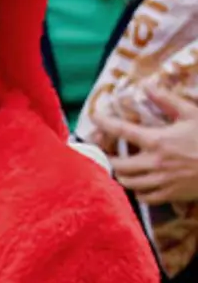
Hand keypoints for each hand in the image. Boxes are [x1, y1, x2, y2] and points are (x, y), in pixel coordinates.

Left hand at [93, 83, 197, 204]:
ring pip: (127, 182)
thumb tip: (146, 85)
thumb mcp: (192, 113)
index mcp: (158, 140)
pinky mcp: (170, 194)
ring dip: (119, 174)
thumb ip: (167, 100)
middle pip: (117, 164)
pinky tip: (138, 183)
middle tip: (102, 151)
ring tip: (118, 167)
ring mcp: (161, 180)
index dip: (104, 122)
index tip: (93, 117)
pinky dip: (136, 190)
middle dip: (106, 157)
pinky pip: (143, 197)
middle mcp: (154, 162)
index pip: (121, 130)